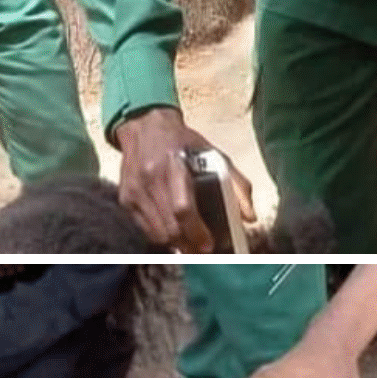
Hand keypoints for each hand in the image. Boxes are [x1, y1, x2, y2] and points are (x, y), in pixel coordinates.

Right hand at [114, 108, 253, 252]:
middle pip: (169, 227)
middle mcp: (150, 179)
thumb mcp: (214, 155)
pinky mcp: (126, 198)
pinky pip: (144, 228)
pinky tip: (174, 233)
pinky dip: (161, 236)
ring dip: (175, 244)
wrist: (144, 126)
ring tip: (191, 245)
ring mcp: (134, 191)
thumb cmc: (184, 142)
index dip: (196, 231)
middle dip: (188, 244)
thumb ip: (237, 185)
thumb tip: (250, 217)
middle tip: (203, 251)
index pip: (182, 208)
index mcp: (174, 165)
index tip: (208, 245)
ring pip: (156, 233)